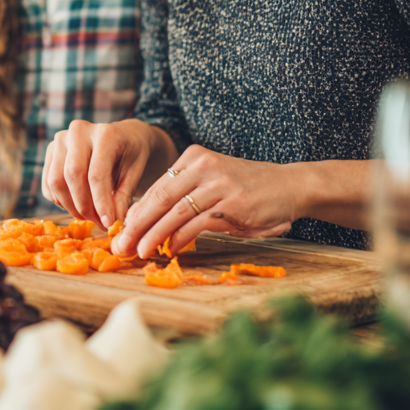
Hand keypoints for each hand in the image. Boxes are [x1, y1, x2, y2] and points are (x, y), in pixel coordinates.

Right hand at [42, 120, 168, 229]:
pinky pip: (48, 183)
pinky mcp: (51, 150)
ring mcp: (61, 139)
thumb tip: (111, 224)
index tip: (107, 223)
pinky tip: (76, 205)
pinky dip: (59, 200)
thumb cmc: (129, 156)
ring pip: (56, 181)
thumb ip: (122, 198)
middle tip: (97, 222)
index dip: (101, 203)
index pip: (96, 174)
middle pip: (72, 175)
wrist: (121, 137)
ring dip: (70, 206)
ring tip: (88, 216)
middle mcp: (79, 131)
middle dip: (83, 206)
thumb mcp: (134, 174)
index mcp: (105, 133)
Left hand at [110, 145, 300, 259]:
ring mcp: (218, 183)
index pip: (155, 188)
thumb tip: (144, 223)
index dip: (135, 213)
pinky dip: (180, 238)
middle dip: (136, 225)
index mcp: (192, 158)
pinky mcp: (232, 202)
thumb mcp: (211, 187)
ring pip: (174, 211)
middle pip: (158, 198)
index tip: (119, 232)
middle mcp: (202, 166)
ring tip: (138, 251)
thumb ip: (182, 199)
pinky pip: (197, 222)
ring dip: (153, 234)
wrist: (290, 187)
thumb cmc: (246, 191)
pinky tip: (170, 249)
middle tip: (120, 246)